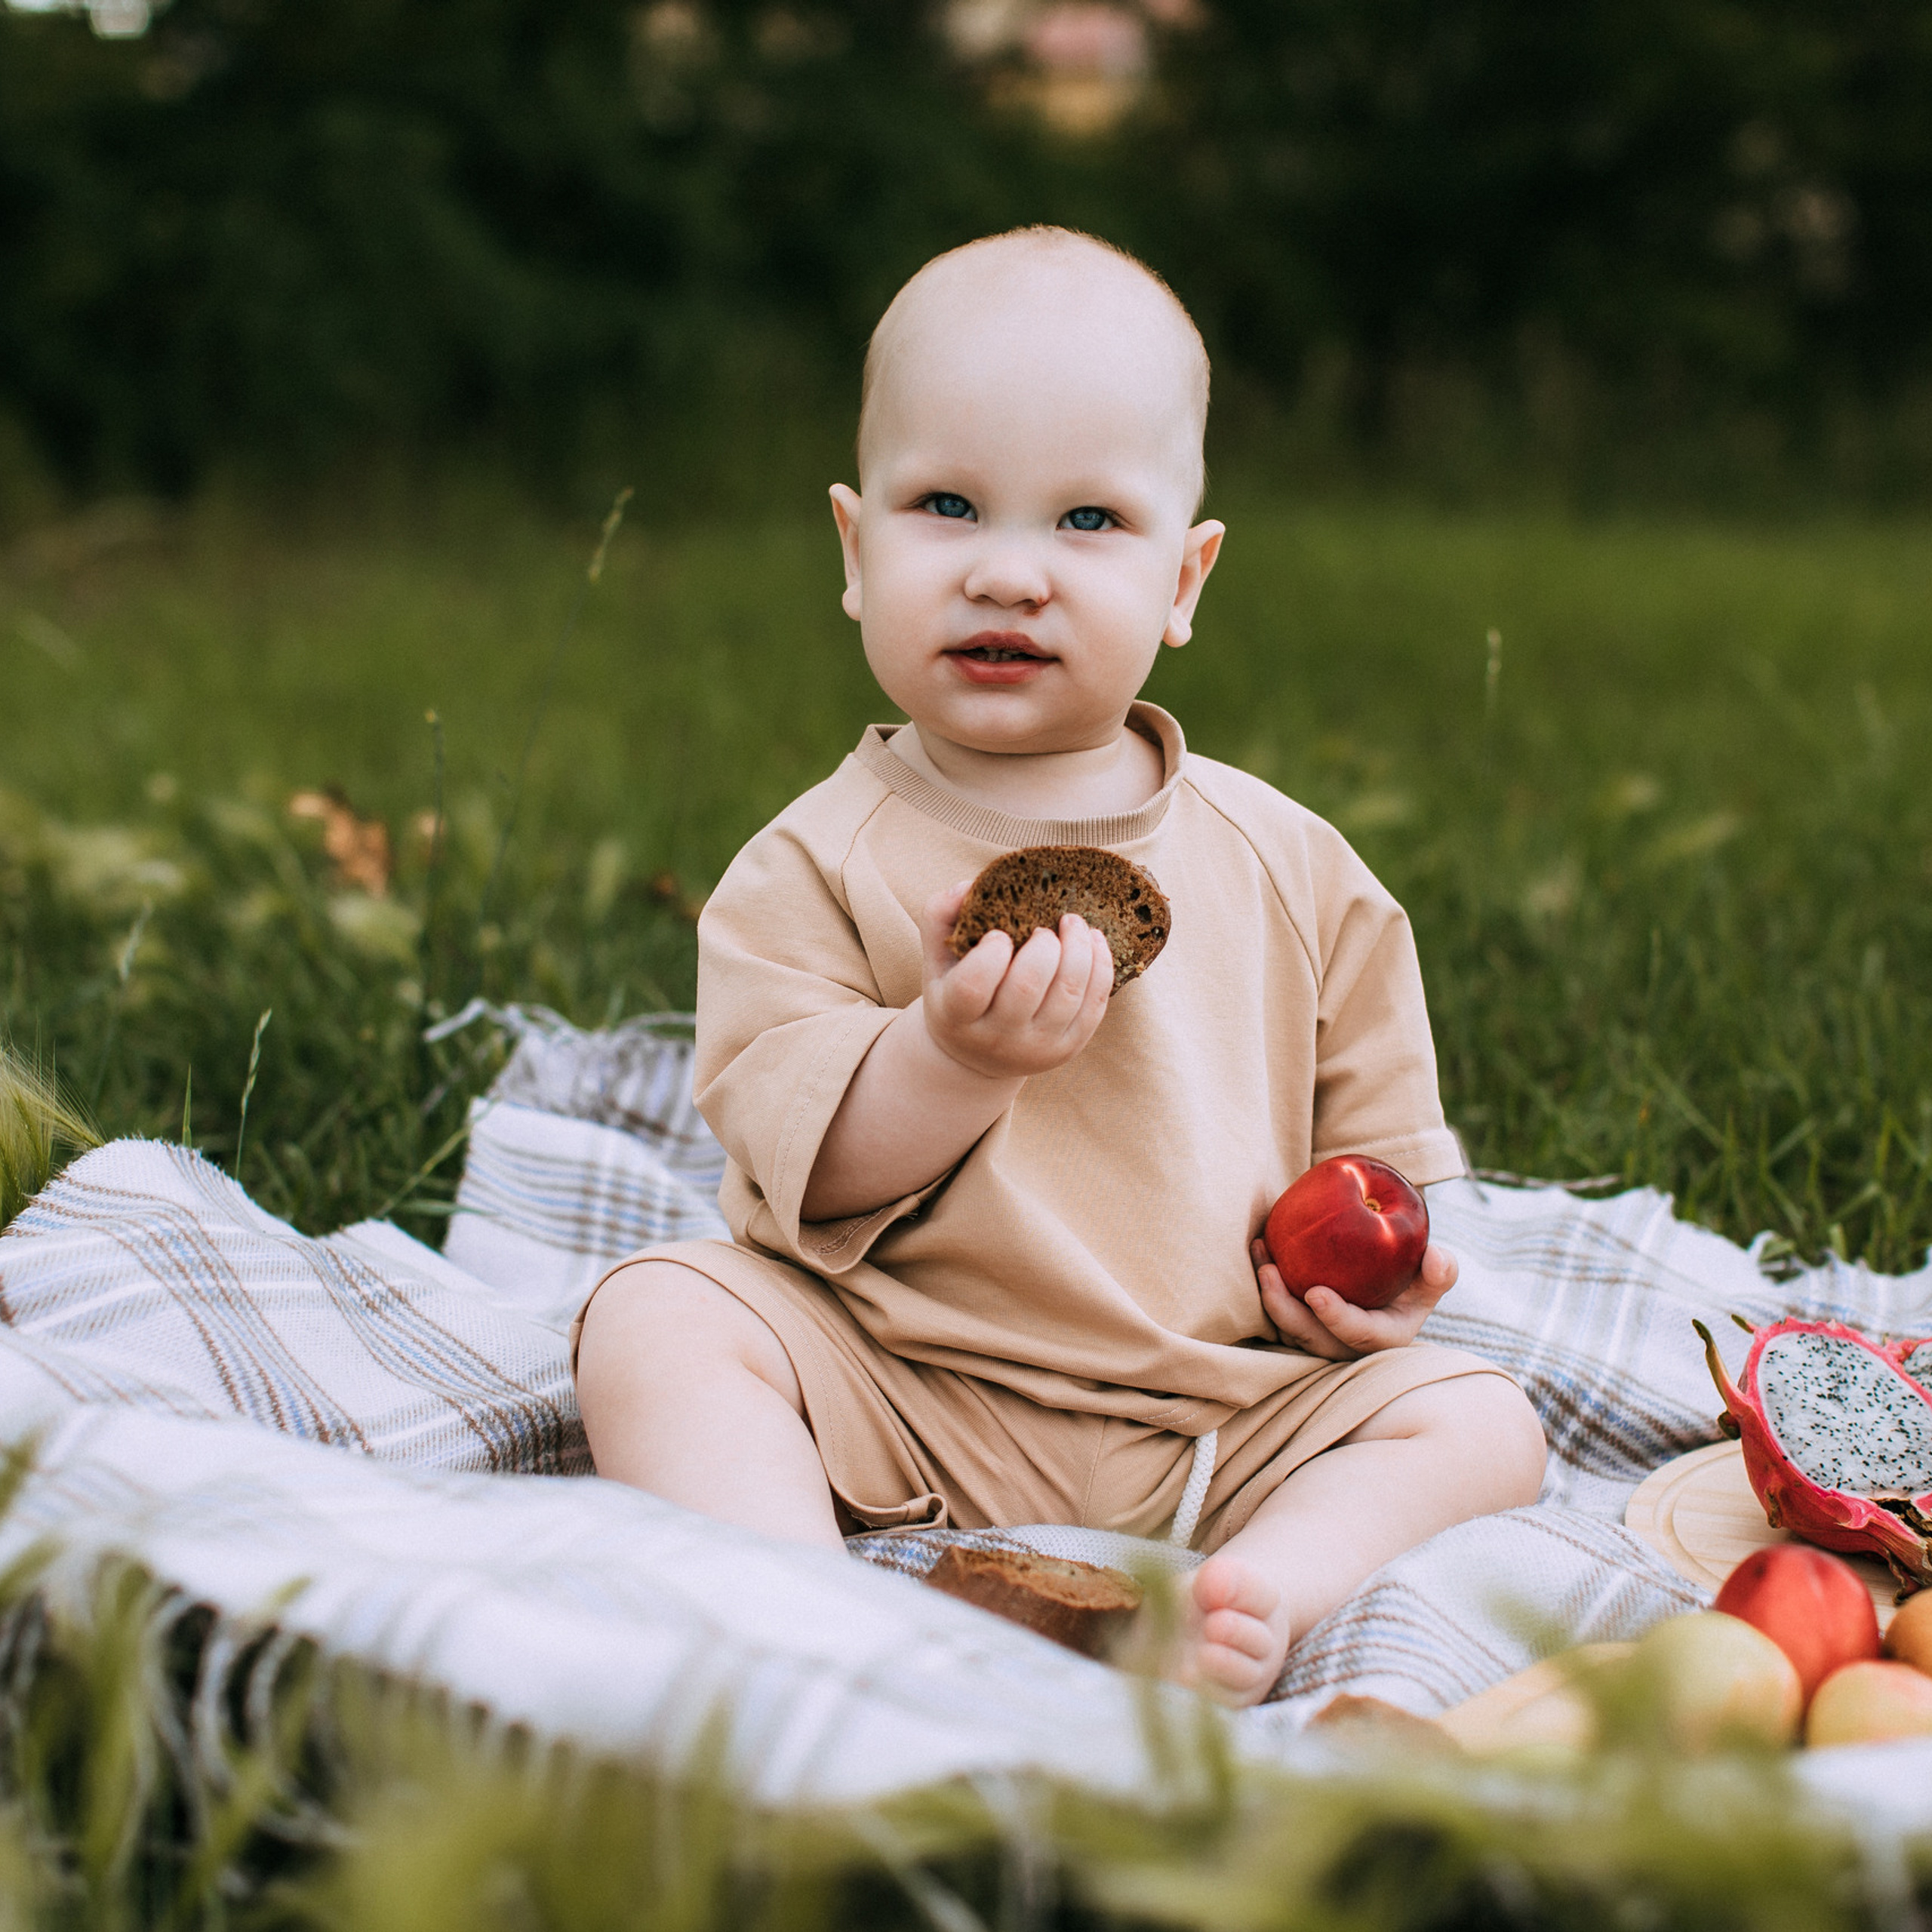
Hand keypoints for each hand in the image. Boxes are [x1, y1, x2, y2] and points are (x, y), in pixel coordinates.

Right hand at [916, 880, 1114, 1081]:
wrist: (978, 1058)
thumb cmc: (957, 994)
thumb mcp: (938, 960)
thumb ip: (940, 915)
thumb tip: (969, 886)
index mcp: (956, 1015)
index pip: (972, 986)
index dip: (990, 953)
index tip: (999, 935)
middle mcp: (997, 1038)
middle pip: (1027, 987)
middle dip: (1043, 945)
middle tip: (1044, 929)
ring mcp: (1037, 1047)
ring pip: (1068, 993)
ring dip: (1079, 948)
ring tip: (1073, 924)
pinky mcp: (1070, 1047)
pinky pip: (1096, 1003)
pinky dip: (1100, 965)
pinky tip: (1093, 941)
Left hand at [1252, 1239, 1457, 1360]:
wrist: (1384, 1282)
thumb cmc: (1411, 1279)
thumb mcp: (1432, 1278)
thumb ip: (1440, 1270)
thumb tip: (1436, 1257)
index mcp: (1382, 1338)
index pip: (1358, 1335)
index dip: (1337, 1318)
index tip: (1316, 1294)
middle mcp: (1346, 1347)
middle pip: (1310, 1339)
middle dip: (1285, 1311)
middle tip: (1269, 1272)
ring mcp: (1318, 1339)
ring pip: (1285, 1329)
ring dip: (1267, 1293)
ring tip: (1261, 1251)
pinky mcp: (1297, 1326)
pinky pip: (1275, 1312)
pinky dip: (1263, 1283)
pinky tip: (1260, 1246)